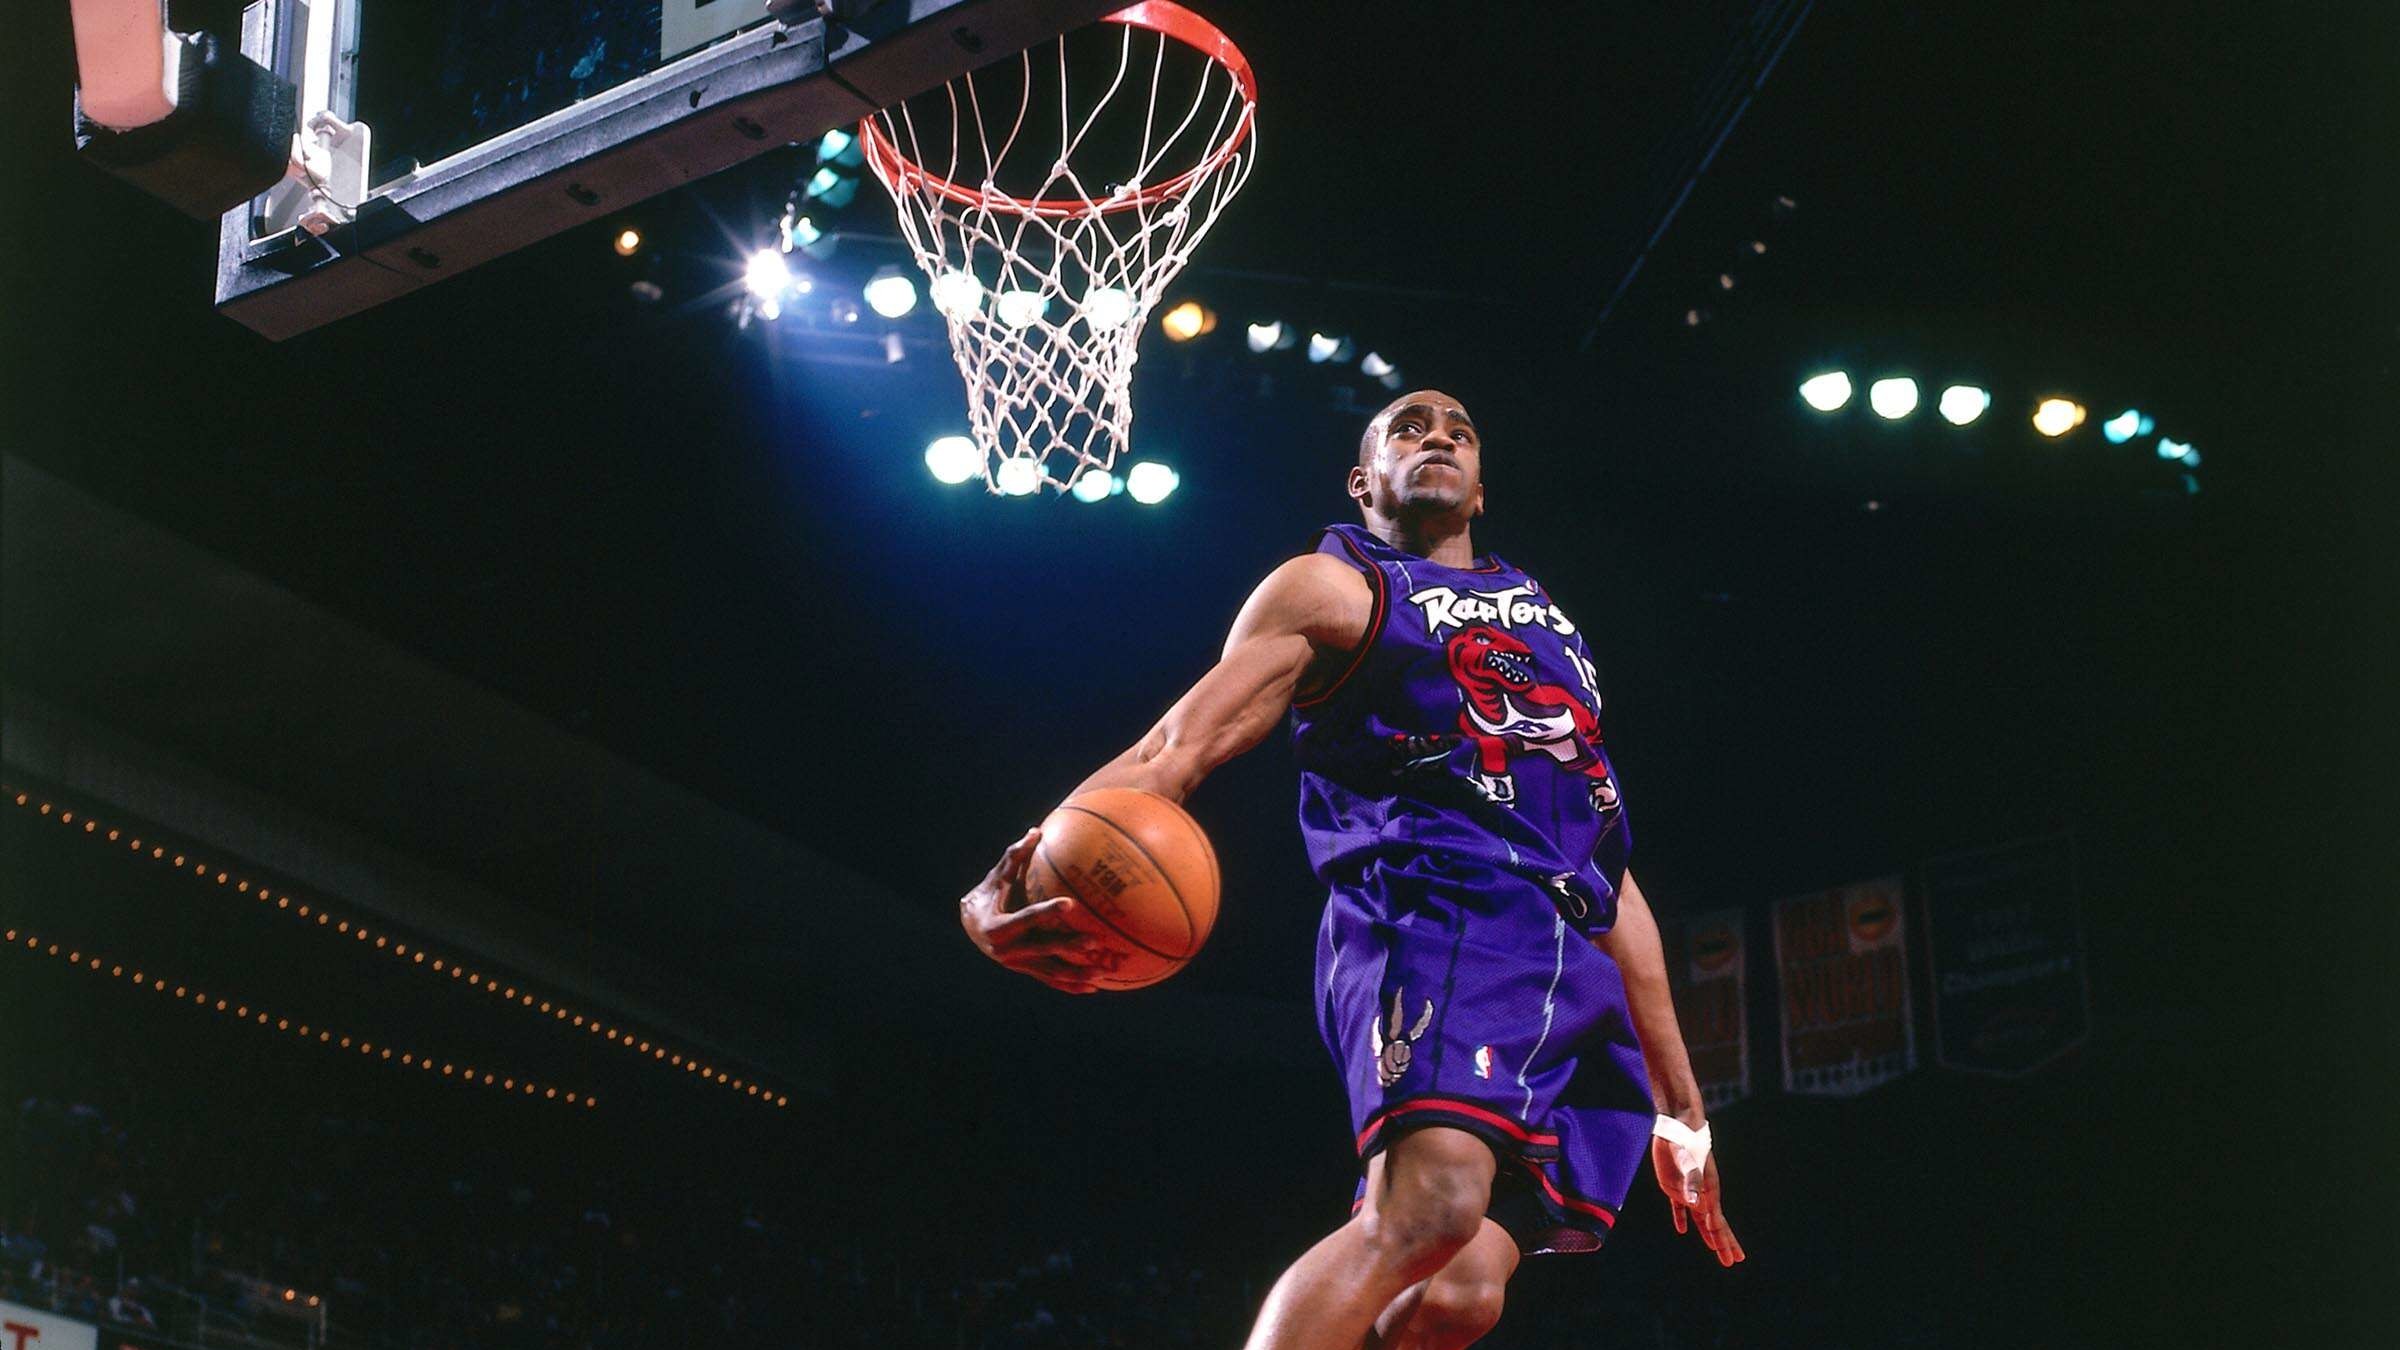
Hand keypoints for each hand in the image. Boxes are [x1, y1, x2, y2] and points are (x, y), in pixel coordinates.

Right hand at [957, 828, 1104, 994]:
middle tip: (1094, 941)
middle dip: (1068, 947)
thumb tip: (1036, 830)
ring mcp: (1017, 964)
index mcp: (999, 926)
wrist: (971, 927)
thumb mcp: (996, 878)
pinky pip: (1050, 980)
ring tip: (1100, 975)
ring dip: (1075, 974)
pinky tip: (1093, 988)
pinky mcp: (1026, 971)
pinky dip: (1070, 985)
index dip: (1047, 911)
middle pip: (1043, 949)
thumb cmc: (988, 895)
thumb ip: (1014, 857)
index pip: (1027, 917)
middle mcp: (1007, 950)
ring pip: (1049, 972)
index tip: (1069, 903)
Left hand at [1652, 1133, 1745, 1266]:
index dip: (1721, 1237)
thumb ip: (1691, 1182)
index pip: (1717, 1219)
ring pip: (1700, 1218)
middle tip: (1733, 1262)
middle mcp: (1701, 1193)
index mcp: (1708, 1189)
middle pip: (1715, 1223)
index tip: (1727, 1254)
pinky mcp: (1673, 1184)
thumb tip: (1695, 1204)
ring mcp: (1688, 1190)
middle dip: (1723, 1243)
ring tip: (1716, 1249)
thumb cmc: (1685, 1142)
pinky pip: (1679, 1207)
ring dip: (1708, 1234)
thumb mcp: (1687, 1161)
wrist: (1678, 1125)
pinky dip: (1681, 1218)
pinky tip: (1682, 1229)